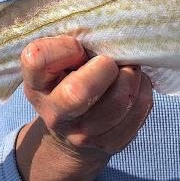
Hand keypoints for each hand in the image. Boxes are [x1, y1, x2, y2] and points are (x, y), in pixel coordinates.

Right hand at [20, 35, 152, 163]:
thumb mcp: (58, 62)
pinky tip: (135, 86)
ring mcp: (81, 135)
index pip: (37, 59)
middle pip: (78, 92)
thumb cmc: (68, 80)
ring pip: (118, 102)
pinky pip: (138, 111)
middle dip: (105, 68)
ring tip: (129, 69)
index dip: (65, 47)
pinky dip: (143, 91)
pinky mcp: (109, 145)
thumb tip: (112, 36)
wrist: (71, 131)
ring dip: (132, 77)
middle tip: (111, 61)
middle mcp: (54, 114)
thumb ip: (73, 46)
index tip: (78, 48)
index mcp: (36, 85)